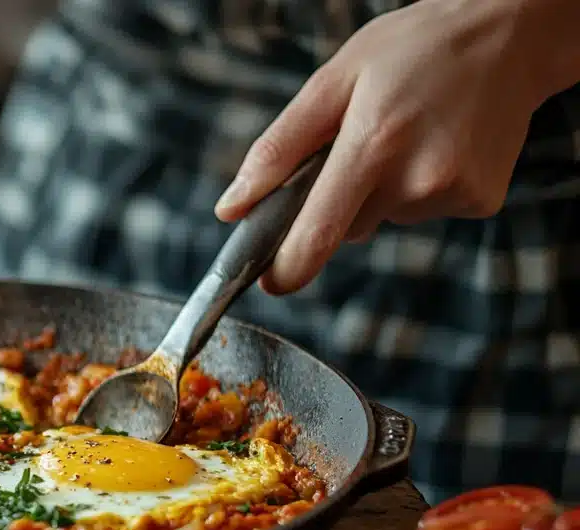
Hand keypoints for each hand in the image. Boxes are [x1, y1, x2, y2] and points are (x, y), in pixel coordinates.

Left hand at [214, 0, 560, 293]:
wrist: (510, 36)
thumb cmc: (411, 50)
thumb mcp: (332, 81)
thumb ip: (276, 150)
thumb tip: (230, 210)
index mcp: (372, 144)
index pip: (319, 234)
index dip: (288, 268)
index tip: (270, 282)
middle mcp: (416, 177)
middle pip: (346, 226)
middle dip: (339, 199)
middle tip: (365, 141)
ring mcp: (453, 193)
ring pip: (384, 217)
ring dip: (383, 189)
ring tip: (409, 134)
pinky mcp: (481, 201)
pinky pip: (423, 212)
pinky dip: (419, 189)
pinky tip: (438, 145)